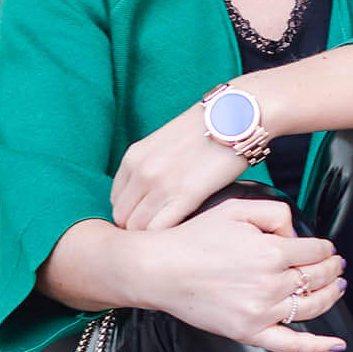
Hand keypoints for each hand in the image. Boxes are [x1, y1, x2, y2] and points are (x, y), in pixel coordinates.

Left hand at [112, 100, 248, 229]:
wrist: (236, 115)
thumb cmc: (205, 130)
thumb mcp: (163, 142)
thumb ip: (148, 167)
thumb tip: (146, 196)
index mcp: (133, 158)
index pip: (116, 201)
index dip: (131, 214)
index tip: (149, 219)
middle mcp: (141, 171)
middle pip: (123, 218)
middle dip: (138, 228)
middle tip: (161, 230)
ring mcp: (161, 184)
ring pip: (138, 228)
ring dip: (152, 235)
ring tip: (172, 234)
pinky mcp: (186, 194)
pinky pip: (160, 229)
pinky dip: (167, 236)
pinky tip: (183, 231)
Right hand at [146, 196, 346, 351]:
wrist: (160, 270)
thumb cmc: (194, 238)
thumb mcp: (237, 208)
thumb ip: (275, 213)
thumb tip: (296, 234)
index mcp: (271, 251)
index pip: (316, 250)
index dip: (325, 248)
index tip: (325, 248)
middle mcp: (271, 283)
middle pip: (319, 277)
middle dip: (333, 268)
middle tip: (336, 264)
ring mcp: (261, 311)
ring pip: (312, 306)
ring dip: (332, 295)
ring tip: (337, 287)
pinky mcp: (249, 332)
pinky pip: (290, 344)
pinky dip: (317, 346)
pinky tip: (336, 345)